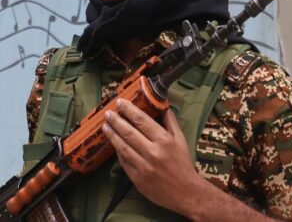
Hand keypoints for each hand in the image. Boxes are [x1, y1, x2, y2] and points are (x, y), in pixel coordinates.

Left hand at [101, 99, 199, 214]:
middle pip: (129, 132)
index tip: (120, 102)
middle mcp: (152, 151)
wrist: (184, 191)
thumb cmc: (183, 164)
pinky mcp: (136, 178)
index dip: (129, 109)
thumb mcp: (181, 140)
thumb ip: (171, 123)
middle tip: (108, 113)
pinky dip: (118, 151)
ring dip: (112, 135)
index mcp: (164, 140)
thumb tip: (163, 107)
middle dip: (116, 120)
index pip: (141, 120)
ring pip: (122, 147)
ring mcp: (143, 165)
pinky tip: (114, 143)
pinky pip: (123, 161)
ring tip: (105, 126)